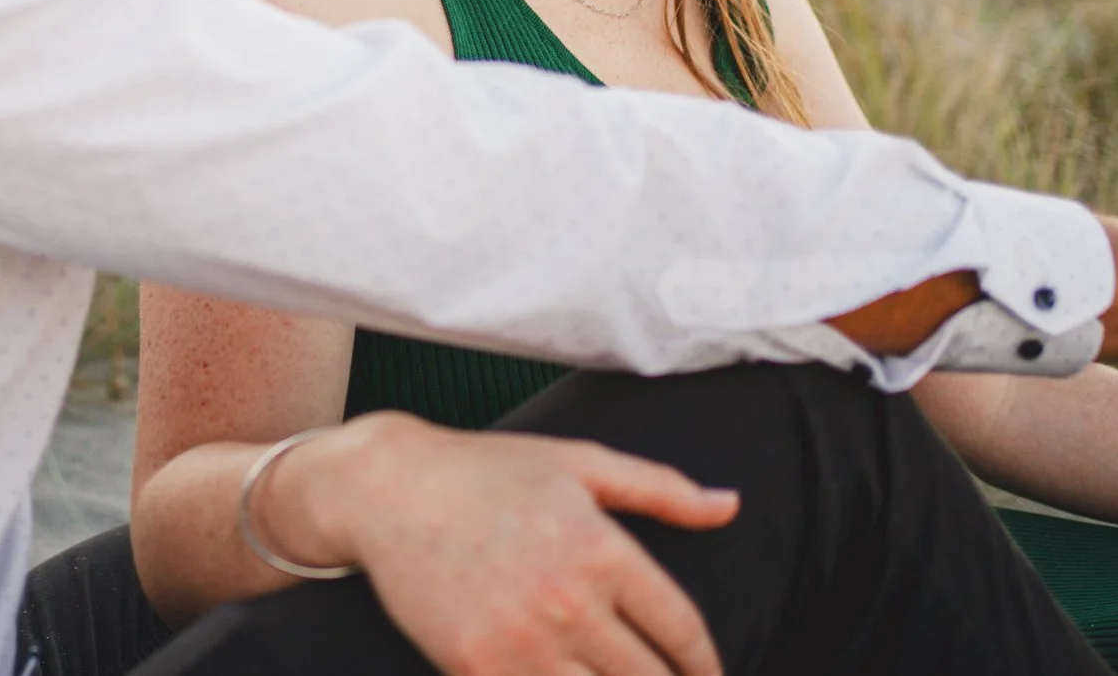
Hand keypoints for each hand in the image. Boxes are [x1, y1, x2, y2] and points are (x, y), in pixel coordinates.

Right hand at [287, 412, 736, 675]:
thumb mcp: (580, 462)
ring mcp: (521, 642)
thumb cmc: (488, 470)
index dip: (705, 665)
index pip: (681, 631)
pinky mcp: (476, 668)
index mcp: (602, 548)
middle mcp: (568, 601)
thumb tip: (731, 505)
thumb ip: (662, 489)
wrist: (386, 489)